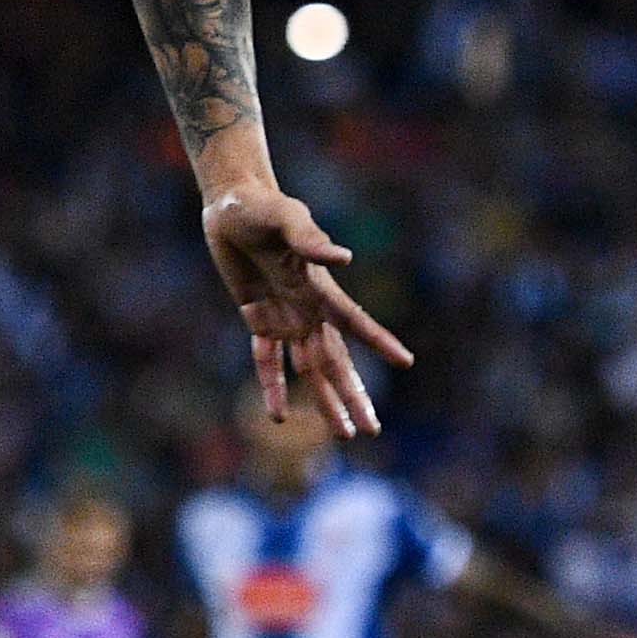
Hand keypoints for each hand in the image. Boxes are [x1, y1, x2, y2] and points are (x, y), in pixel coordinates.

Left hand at [200, 182, 411, 439]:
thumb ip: (309, 238)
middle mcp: (308, 308)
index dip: (378, 341)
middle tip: (372, 430)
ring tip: (344, 434)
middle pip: (334, 360)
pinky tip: (279, 416)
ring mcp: (285, 317)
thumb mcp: (284, 218)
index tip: (406, 362)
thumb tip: (344, 258)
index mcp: (319, 287)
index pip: (354, 321)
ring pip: (309, 368)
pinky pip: (267, 360)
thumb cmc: (261, 205)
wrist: (230, 203)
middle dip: (353, 394)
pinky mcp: (258, 318)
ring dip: (325, 400)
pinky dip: (272, 385)